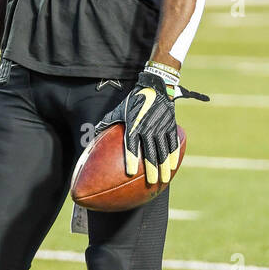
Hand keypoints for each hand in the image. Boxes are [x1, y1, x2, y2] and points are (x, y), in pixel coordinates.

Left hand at [95, 63, 207, 185]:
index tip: (130, 173)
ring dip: (164, 167)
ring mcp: (161, 127)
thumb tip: (94, 133)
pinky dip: (174, 156)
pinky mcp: (171, 125)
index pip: (131, 145)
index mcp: (134, 124)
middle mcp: (148, 127)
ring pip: (164, 151)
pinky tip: (173, 167)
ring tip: (164, 180)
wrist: (155, 85)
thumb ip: (109, 122)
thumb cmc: (134, 99)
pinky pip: (173, 143)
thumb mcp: (120, 109)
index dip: (130, 159)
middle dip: (151, 170)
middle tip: (151, 183)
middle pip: (150, 153)